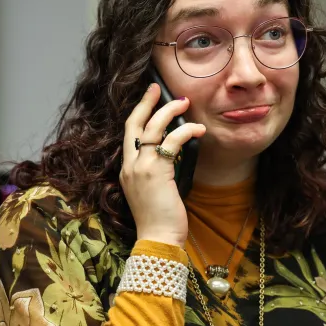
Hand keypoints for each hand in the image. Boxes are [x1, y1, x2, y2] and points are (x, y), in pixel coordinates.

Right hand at [120, 83, 205, 247]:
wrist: (157, 238)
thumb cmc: (159, 219)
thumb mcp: (152, 190)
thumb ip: (157, 171)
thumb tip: (174, 153)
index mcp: (126, 170)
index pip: (129, 134)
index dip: (138, 114)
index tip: (148, 99)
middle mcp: (129, 165)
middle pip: (134, 124)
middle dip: (146, 102)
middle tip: (157, 87)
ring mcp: (141, 168)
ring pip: (153, 128)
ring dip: (170, 111)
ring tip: (184, 102)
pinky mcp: (157, 171)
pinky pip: (172, 141)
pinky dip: (186, 131)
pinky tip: (199, 129)